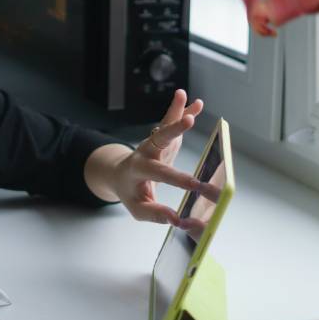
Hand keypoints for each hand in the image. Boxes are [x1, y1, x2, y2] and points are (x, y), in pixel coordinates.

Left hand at [109, 89, 205, 227]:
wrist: (120, 174)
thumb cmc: (130, 192)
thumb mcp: (137, 208)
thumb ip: (155, 214)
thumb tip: (176, 220)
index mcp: (138, 170)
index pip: (160, 174)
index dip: (178, 180)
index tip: (197, 186)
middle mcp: (146, 152)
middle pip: (159, 139)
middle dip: (174, 129)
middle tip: (188, 121)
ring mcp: (154, 142)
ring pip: (165, 125)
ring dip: (177, 111)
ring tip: (189, 99)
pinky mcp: (163, 138)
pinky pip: (172, 122)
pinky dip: (184, 111)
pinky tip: (197, 104)